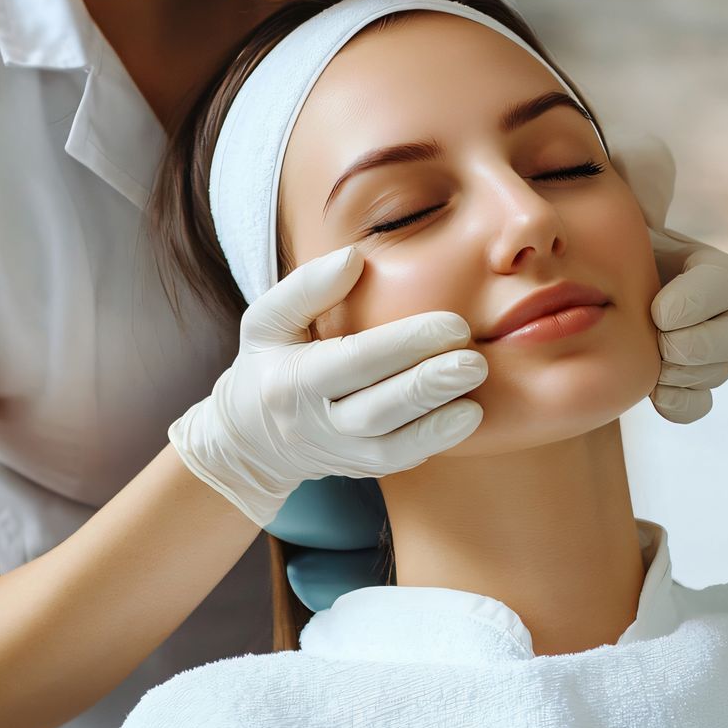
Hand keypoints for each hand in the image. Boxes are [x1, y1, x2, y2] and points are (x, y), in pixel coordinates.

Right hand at [168, 246, 486, 526]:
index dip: (406, 343)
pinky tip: (465, 417)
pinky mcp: (360, 469)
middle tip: (475, 361)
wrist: (251, 440)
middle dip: (429, 385)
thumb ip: (306, 288)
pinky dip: (433, 443)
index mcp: (292, 380)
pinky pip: (400, 462)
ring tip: (476, 396)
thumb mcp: (267, 321)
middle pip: (377, 410)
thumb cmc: (268, 364)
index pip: (355, 361)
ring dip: (438, 424)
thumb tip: (354, 258)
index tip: (453, 324)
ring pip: (392, 447)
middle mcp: (316, 424)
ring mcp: (340, 453)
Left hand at [607, 126, 727, 423]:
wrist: (561, 289)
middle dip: (701, 343)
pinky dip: (682, 402)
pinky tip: (656, 395)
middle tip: (661, 342)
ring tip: (657, 370)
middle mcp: (705, 308)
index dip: (701, 298)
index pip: (725, 279)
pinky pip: (698, 402)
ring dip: (692, 374)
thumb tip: (654, 170)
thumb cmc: (586, 237)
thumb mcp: (607, 197)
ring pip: (719, 369)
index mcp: (695, 263)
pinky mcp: (673, 382)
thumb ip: (632, 177)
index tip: (660, 310)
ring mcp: (692, 348)